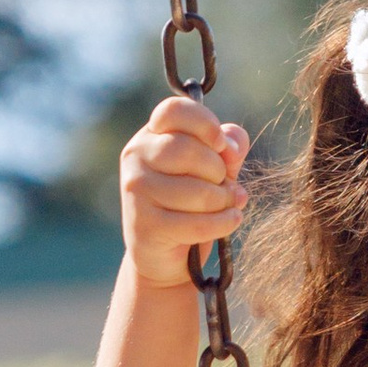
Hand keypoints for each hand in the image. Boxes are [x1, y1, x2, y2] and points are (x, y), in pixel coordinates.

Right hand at [120, 96, 249, 290]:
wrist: (166, 255)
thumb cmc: (191, 204)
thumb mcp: (213, 171)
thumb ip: (227, 149)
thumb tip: (232, 143)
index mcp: (152, 135)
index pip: (174, 110)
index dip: (204, 122)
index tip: (220, 144)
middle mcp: (136, 156)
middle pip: (188, 150)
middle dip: (218, 171)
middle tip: (225, 185)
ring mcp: (135, 190)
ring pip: (197, 190)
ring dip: (224, 201)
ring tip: (229, 205)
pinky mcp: (143, 224)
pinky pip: (196, 223)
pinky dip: (223, 223)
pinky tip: (232, 220)